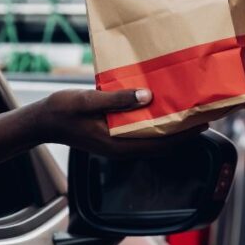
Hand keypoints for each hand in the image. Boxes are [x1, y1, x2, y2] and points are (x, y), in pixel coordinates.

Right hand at [30, 88, 206, 157]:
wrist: (42, 120)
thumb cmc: (63, 110)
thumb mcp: (89, 100)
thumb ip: (117, 100)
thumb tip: (147, 96)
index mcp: (118, 144)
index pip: (160, 144)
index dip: (183, 135)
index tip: (202, 123)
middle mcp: (122, 147)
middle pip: (161, 143)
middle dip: (182, 132)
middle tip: (202, 114)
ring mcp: (118, 143)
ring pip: (152, 138)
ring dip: (170, 127)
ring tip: (188, 110)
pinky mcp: (114, 136)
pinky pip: (141, 132)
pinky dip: (155, 122)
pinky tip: (161, 107)